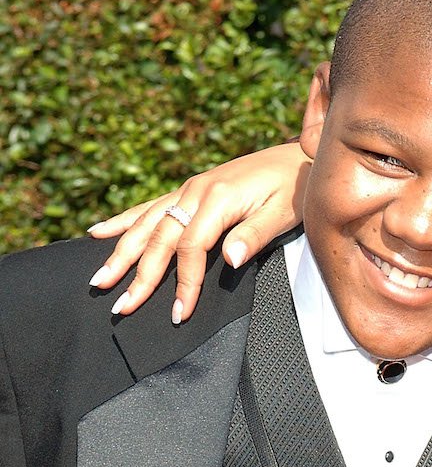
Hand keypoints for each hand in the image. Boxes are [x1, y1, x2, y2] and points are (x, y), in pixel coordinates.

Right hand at [88, 143, 311, 322]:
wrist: (298, 155)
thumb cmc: (294, 187)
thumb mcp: (284, 213)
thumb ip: (254, 235)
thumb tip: (231, 259)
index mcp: (219, 199)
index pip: (191, 248)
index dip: (183, 282)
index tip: (179, 311)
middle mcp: (197, 190)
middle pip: (159, 239)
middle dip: (139, 276)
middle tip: (123, 306)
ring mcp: (190, 188)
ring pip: (147, 224)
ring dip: (121, 253)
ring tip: (100, 279)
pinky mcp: (190, 188)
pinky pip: (150, 206)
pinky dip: (124, 221)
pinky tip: (99, 233)